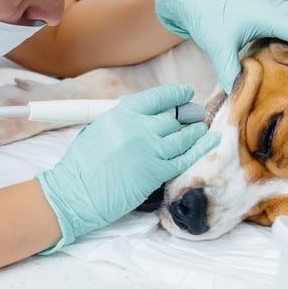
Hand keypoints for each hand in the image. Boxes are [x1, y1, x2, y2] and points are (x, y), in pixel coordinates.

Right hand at [36, 84, 219, 251]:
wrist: (75, 194)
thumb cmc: (81, 165)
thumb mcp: (97, 129)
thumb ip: (121, 117)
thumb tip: (144, 110)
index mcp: (121, 114)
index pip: (158, 97)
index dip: (176, 94)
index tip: (185, 94)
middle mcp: (137, 128)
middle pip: (173, 116)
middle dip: (188, 114)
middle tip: (197, 114)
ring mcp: (149, 150)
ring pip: (183, 135)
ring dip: (195, 132)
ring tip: (201, 129)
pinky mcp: (156, 172)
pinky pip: (186, 157)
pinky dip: (201, 148)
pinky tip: (212, 141)